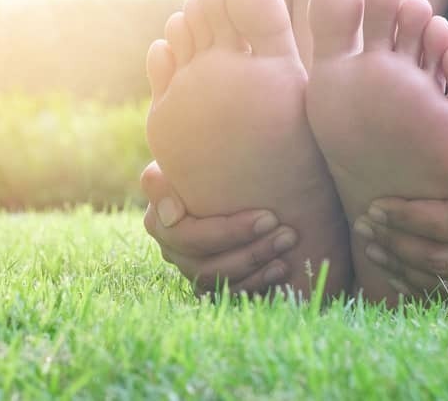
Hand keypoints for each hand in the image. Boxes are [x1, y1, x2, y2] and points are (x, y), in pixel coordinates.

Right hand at [140, 162, 296, 293]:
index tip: (270, 216)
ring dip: (257, 266)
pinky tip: (282, 269)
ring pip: (220, 280)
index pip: (192, 236)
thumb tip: (170, 214)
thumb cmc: (205, 156)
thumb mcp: (183, 155)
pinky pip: (229, 292)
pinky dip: (257, 283)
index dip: (231, 232)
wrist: (221, 171)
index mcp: (159, 219)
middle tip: (288, 233)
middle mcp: (171, 248)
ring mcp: (189, 267)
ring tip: (288, 248)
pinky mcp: (209, 280)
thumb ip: (161, 180)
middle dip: (252, 250)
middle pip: (207, 263)